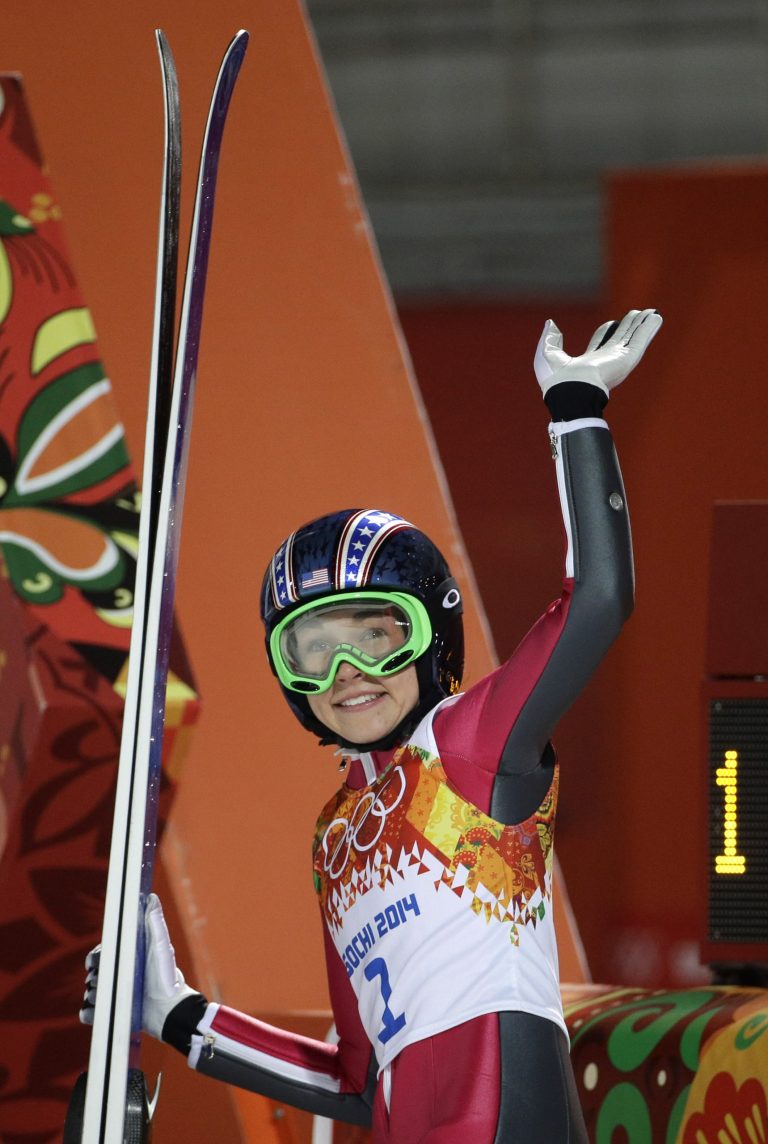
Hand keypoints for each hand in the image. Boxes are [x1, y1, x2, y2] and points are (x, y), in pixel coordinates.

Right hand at [78, 893, 198, 1040]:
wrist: (170, 1009)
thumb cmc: (167, 975)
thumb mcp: (161, 946)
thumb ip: (155, 923)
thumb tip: (151, 897)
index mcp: (125, 958)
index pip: (100, 955)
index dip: (94, 958)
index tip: (94, 963)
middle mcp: (117, 976)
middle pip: (93, 974)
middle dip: (94, 978)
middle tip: (101, 981)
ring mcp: (114, 995)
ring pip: (90, 993)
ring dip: (93, 996)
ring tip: (106, 998)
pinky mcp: (112, 1014)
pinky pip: (90, 1014)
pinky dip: (89, 1013)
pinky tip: (95, 1011)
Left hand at [534, 308, 662, 396]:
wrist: (571, 392)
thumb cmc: (557, 380)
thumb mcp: (547, 354)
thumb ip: (550, 339)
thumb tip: (551, 324)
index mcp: (588, 362)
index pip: (600, 342)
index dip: (606, 331)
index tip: (611, 323)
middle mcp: (606, 361)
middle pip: (620, 339)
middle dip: (629, 326)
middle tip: (637, 314)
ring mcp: (618, 359)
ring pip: (633, 337)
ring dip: (643, 325)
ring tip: (652, 312)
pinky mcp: (627, 359)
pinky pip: (641, 339)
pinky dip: (649, 328)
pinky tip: (656, 317)